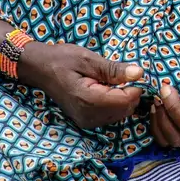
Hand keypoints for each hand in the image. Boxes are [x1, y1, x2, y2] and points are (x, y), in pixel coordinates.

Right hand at [17, 41, 145, 129]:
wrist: (39, 68)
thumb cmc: (62, 59)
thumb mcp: (89, 59)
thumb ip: (114, 69)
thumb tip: (139, 73)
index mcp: (89, 100)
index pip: (126, 100)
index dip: (134, 85)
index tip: (129, 71)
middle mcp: (89, 116)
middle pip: (126, 109)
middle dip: (129, 92)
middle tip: (118, 74)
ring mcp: (86, 121)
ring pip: (120, 114)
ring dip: (122, 97)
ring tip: (108, 81)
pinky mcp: (86, 121)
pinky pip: (110, 115)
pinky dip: (114, 103)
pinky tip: (104, 89)